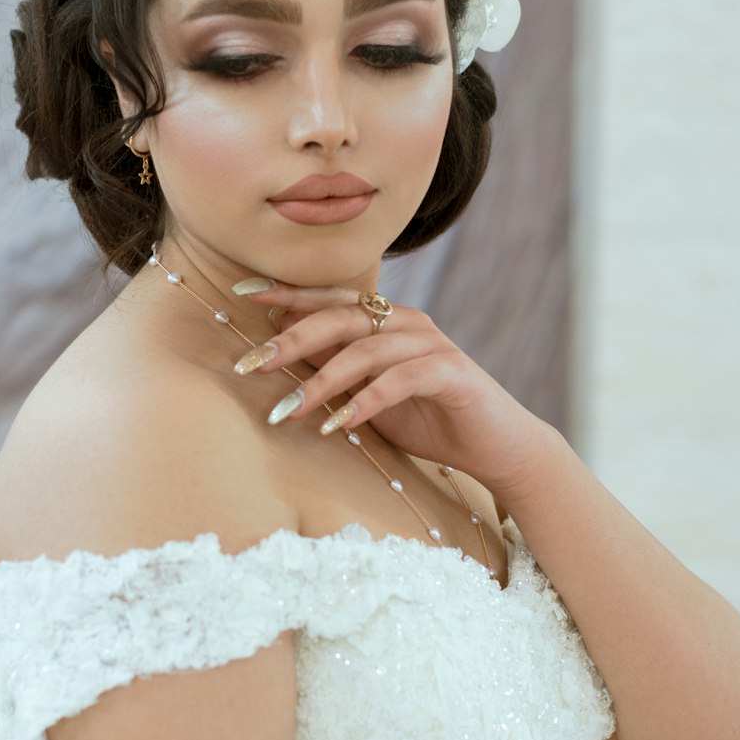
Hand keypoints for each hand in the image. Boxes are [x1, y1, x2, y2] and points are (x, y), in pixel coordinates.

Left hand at [233, 280, 552, 500]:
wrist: (496, 448)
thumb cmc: (427, 419)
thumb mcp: (366, 394)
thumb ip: (333, 366)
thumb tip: (280, 343)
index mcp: (385, 320)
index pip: (329, 299)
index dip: (287, 293)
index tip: (243, 291)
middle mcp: (407, 323)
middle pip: (340, 318)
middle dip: (290, 340)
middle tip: (250, 364)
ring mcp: (431, 344)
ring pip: (366, 349)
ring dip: (322, 381)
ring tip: (288, 411)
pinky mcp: (452, 373)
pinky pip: (401, 379)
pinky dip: (367, 400)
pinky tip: (340, 424)